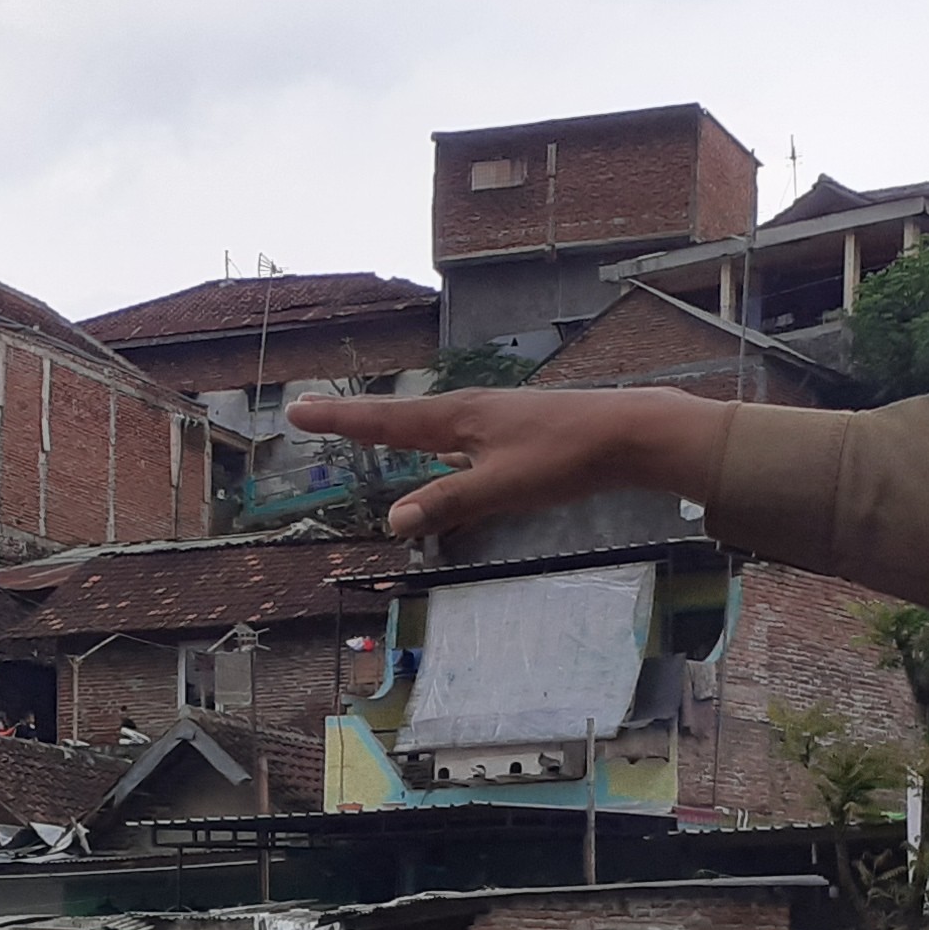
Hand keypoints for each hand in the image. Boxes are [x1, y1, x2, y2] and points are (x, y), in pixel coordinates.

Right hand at [286, 385, 725, 542]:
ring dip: (396, 428)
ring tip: (366, 429)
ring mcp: (496, 418)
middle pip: (401, 415)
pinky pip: (461, 437)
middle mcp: (471, 410)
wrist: (631, 432)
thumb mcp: (504, 487)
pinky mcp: (518, 430)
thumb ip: (450, 502)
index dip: (339, 419)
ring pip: (433, 424)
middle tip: (314, 414)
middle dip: (357, 419)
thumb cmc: (568, 457)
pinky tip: (448, 456)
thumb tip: (394, 520)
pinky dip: (437, 444)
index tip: (297, 409)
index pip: (385, 420)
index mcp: (459, 418)